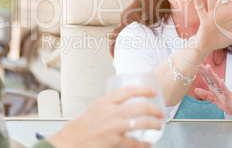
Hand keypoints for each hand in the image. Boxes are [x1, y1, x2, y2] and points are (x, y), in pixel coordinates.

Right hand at [48, 86, 164, 147]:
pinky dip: (144, 144)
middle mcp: (111, 112)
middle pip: (140, 107)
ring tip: (158, 126)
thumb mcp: (96, 108)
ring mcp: (114, 126)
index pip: (128, 91)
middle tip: (160, 113)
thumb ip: (110, 105)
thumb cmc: (83, 127)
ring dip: (153, 124)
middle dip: (154, 109)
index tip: (153, 92)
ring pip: (141, 123)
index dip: (143, 90)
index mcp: (105, 101)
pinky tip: (148, 144)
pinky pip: (135, 142)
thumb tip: (127, 105)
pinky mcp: (115, 141)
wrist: (72, 141)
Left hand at [194, 64, 231, 118]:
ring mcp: (224, 93)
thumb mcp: (216, 100)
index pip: (206, 78)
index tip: (193, 64)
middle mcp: (219, 89)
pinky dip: (223, 86)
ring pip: (217, 82)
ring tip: (207, 67)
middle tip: (197, 61)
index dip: (199, 72)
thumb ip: (206, 95)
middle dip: (203, 70)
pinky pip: (226, 91)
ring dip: (212, 74)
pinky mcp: (229, 98)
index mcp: (215, 89)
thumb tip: (196, 90)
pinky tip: (221, 80)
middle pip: (210, 77)